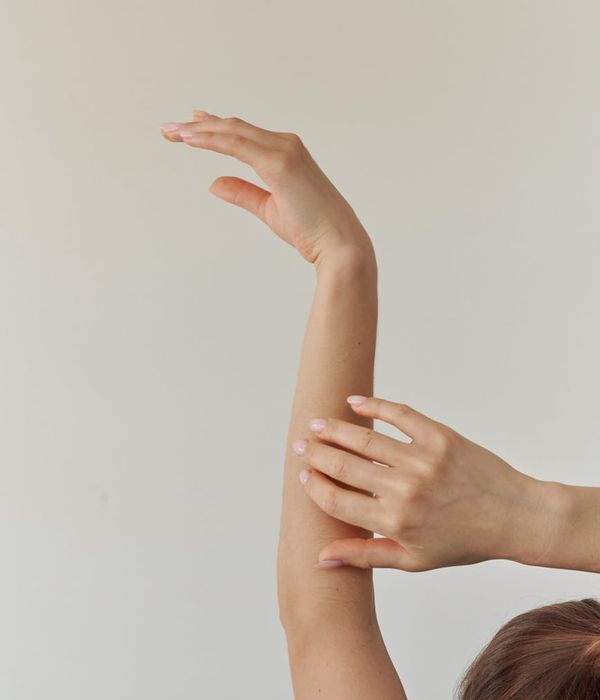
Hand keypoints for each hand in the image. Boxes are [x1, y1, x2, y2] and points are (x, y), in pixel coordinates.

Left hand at [159, 110, 372, 264]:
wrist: (337, 244)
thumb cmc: (310, 230)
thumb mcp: (268, 209)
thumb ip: (243, 193)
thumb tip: (214, 183)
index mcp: (285, 154)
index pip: (242, 135)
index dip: (213, 128)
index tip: (188, 126)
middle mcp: (285, 145)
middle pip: (233, 128)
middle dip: (198, 126)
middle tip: (167, 129)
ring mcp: (284, 151)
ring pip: (232, 132)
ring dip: (198, 130)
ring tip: (170, 132)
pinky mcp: (279, 163)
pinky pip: (236, 145)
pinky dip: (211, 139)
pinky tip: (189, 140)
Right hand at [293, 395, 562, 571]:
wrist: (514, 517)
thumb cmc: (463, 542)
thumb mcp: (413, 560)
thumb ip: (365, 555)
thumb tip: (321, 558)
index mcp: (395, 522)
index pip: (337, 500)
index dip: (314, 486)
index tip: (302, 476)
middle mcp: (405, 490)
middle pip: (344, 466)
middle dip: (316, 455)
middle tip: (300, 446)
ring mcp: (422, 460)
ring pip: (365, 439)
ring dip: (335, 429)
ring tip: (317, 424)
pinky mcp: (440, 437)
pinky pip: (400, 415)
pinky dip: (375, 405)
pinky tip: (354, 402)